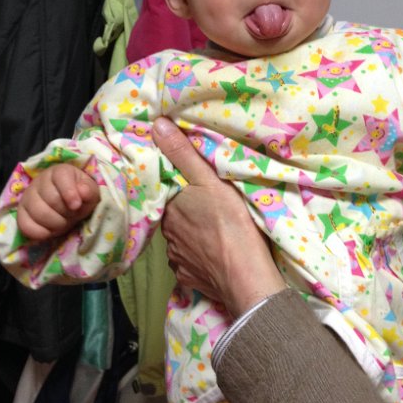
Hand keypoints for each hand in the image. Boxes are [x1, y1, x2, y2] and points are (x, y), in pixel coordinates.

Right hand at [17, 163, 99, 240]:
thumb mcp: (90, 192)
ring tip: (63, 222)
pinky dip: (40, 233)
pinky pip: (25, 225)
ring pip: (38, 213)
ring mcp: (28, 196)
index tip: (77, 206)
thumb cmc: (79, 196)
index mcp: (59, 171)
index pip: (61, 177)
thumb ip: (89, 191)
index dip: (70, 193)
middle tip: (72, 215)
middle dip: (66, 212)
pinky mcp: (21, 213)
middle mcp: (40, 180)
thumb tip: (82, 191)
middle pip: (51, 199)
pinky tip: (50, 231)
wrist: (66, 204)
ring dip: (55, 223)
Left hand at [152, 118, 285, 317]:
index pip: (167, 193)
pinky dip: (197, 256)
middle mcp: (166, 236)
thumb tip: (156, 125)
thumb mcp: (208, 181)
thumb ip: (183, 154)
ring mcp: (176, 260)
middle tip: (203, 205)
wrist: (245, 276)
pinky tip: (211, 252)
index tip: (191, 185)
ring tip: (210, 229)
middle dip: (184, 210)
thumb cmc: (230, 223)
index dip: (177, 187)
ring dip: (190, 234)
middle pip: (173, 216)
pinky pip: (188, 262)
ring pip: (180, 240)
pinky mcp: (188, 278)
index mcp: (170, 209)